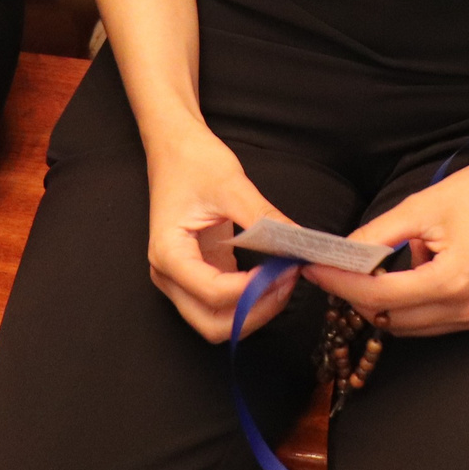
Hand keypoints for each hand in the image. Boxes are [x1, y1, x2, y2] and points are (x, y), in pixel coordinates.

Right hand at [146, 128, 296, 342]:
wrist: (175, 146)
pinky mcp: (197, 272)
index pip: (213, 293)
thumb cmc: (193, 161)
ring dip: (251, 313)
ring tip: (282, 282)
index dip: (253, 290)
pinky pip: (221, 303)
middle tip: (286, 284)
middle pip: (212, 324)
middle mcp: (168, 275)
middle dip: (253, 314)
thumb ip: (265, 219)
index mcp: (169, 253)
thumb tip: (300, 242)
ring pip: (216, 321)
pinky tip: (271, 278)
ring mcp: (180, 278)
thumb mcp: (231, 185)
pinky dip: (247, 300)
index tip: (284, 269)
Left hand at [308, 144, 468, 336]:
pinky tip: (428, 266)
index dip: (340, 283)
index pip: (379, 296)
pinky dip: (420, 300)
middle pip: (393, 319)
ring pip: (414, 325)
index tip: (314, 270)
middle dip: (362, 293)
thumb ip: (376, 236)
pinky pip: (440, 320)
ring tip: (404, 254)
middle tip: (342, 264)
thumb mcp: (421, 205)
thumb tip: (338, 255)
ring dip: (393, 299)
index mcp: (454, 282)